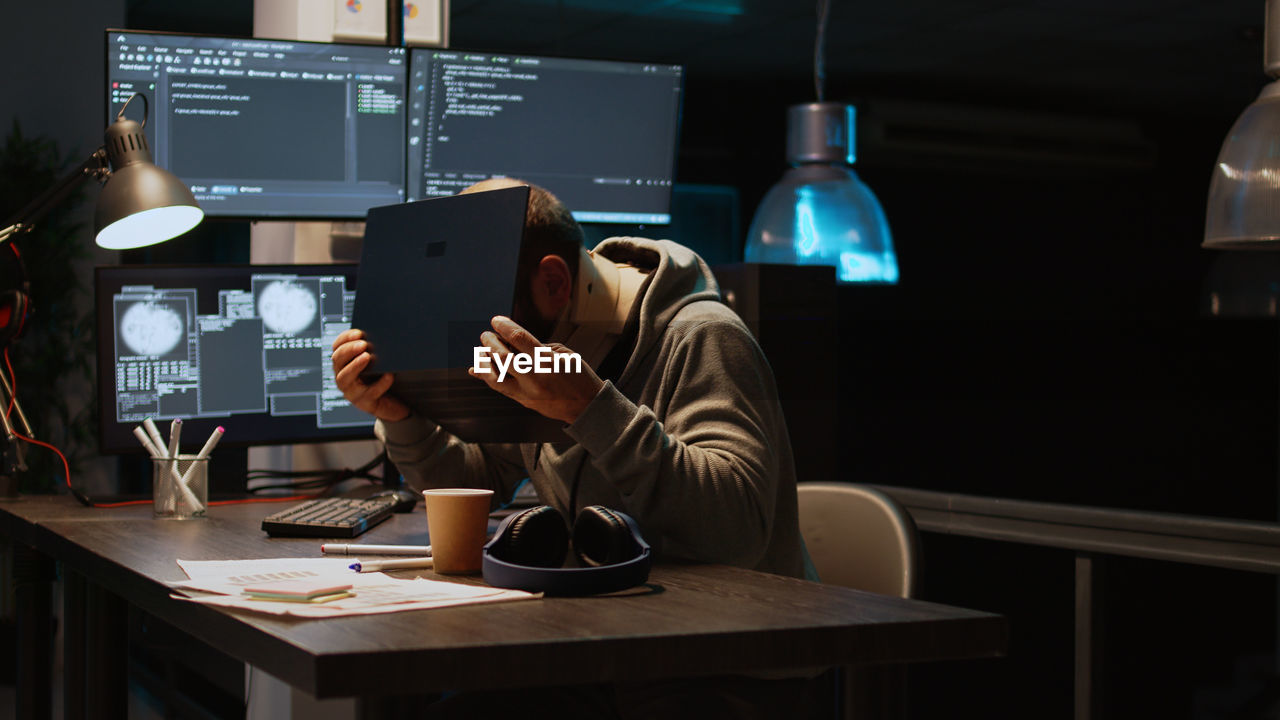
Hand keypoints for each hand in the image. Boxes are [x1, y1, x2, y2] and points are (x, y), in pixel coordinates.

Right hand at [331, 329, 409, 422]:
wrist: (396, 404)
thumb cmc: (385, 379)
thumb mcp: (378, 362)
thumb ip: (375, 349)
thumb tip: (383, 333)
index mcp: (345, 363)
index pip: (337, 347)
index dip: (345, 339)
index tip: (359, 333)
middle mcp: (344, 377)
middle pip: (337, 361)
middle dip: (349, 350)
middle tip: (363, 344)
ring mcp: (352, 391)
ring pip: (345, 378)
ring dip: (355, 366)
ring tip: (367, 357)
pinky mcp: (365, 404)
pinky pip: (370, 394)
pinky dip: (379, 384)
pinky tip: (389, 375)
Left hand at [469, 316, 603, 424]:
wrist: (586, 407)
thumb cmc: (578, 376)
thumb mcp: (563, 354)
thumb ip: (537, 347)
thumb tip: (513, 343)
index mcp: (547, 361)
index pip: (519, 339)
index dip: (504, 327)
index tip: (496, 320)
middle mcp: (534, 377)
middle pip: (502, 357)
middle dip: (490, 343)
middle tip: (486, 335)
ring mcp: (527, 392)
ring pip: (495, 377)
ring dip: (484, 361)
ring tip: (481, 351)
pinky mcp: (524, 402)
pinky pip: (500, 388)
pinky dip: (486, 377)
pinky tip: (476, 369)